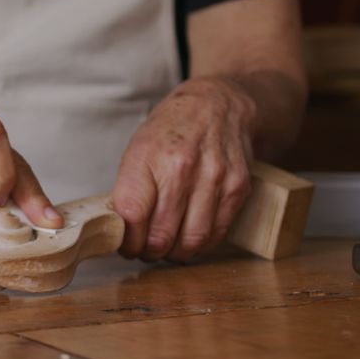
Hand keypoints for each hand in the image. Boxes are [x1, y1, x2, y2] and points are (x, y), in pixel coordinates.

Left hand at [113, 77, 255, 261]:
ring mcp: (214, 179)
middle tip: (144, 251)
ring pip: (190, 241)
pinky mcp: (238, 188)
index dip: (126, 240)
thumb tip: (121, 232)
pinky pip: (216, 233)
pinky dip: (200, 244)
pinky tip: (188, 238)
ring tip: (165, 248)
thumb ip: (128, 190)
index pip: (132, 215)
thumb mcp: (136, 149)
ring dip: (174, 253)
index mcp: (148, 157)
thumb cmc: (170, 130)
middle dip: (148, 251)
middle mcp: (182, 168)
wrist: (217, 105)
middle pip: (161, 234)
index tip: (124, 245)